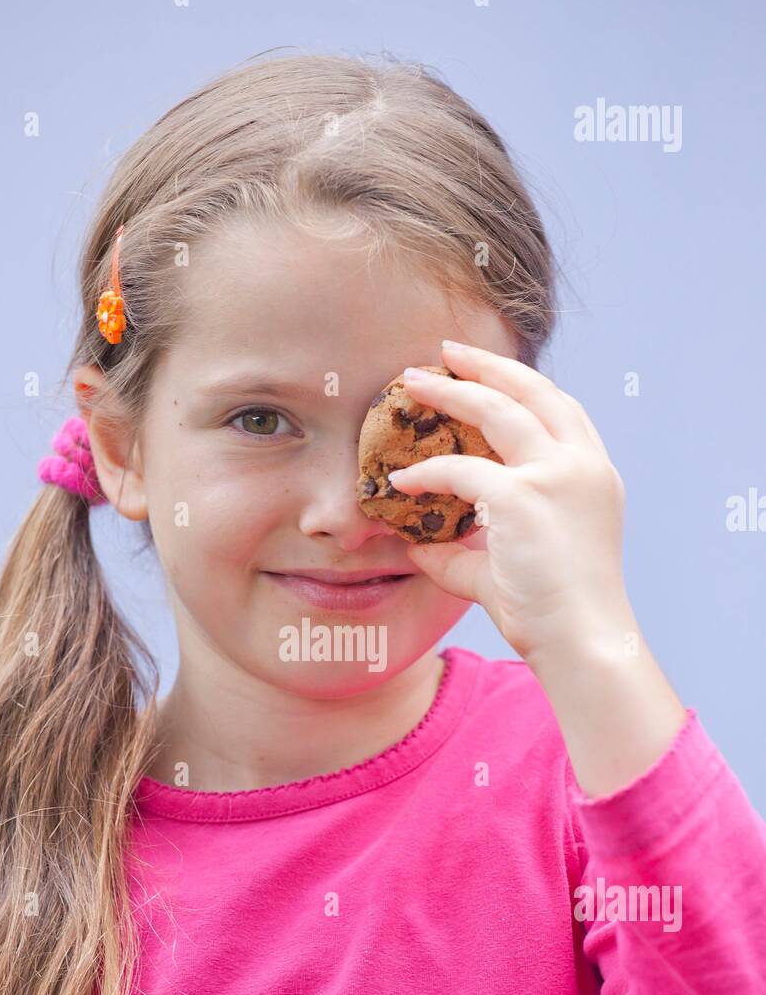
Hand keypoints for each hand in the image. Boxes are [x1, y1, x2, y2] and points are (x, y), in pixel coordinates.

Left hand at [388, 340, 635, 667]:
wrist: (582, 642)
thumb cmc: (554, 615)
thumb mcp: (512, 568)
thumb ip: (467, 551)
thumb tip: (416, 545)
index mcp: (593, 474)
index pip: (557, 409)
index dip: (518, 384)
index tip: (484, 372)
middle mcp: (581, 463)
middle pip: (530, 391)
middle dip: (485, 366)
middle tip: (445, 351)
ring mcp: (555, 475)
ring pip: (495, 411)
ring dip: (451, 391)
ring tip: (414, 382)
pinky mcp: (522, 497)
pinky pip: (459, 470)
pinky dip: (427, 472)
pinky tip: (400, 480)